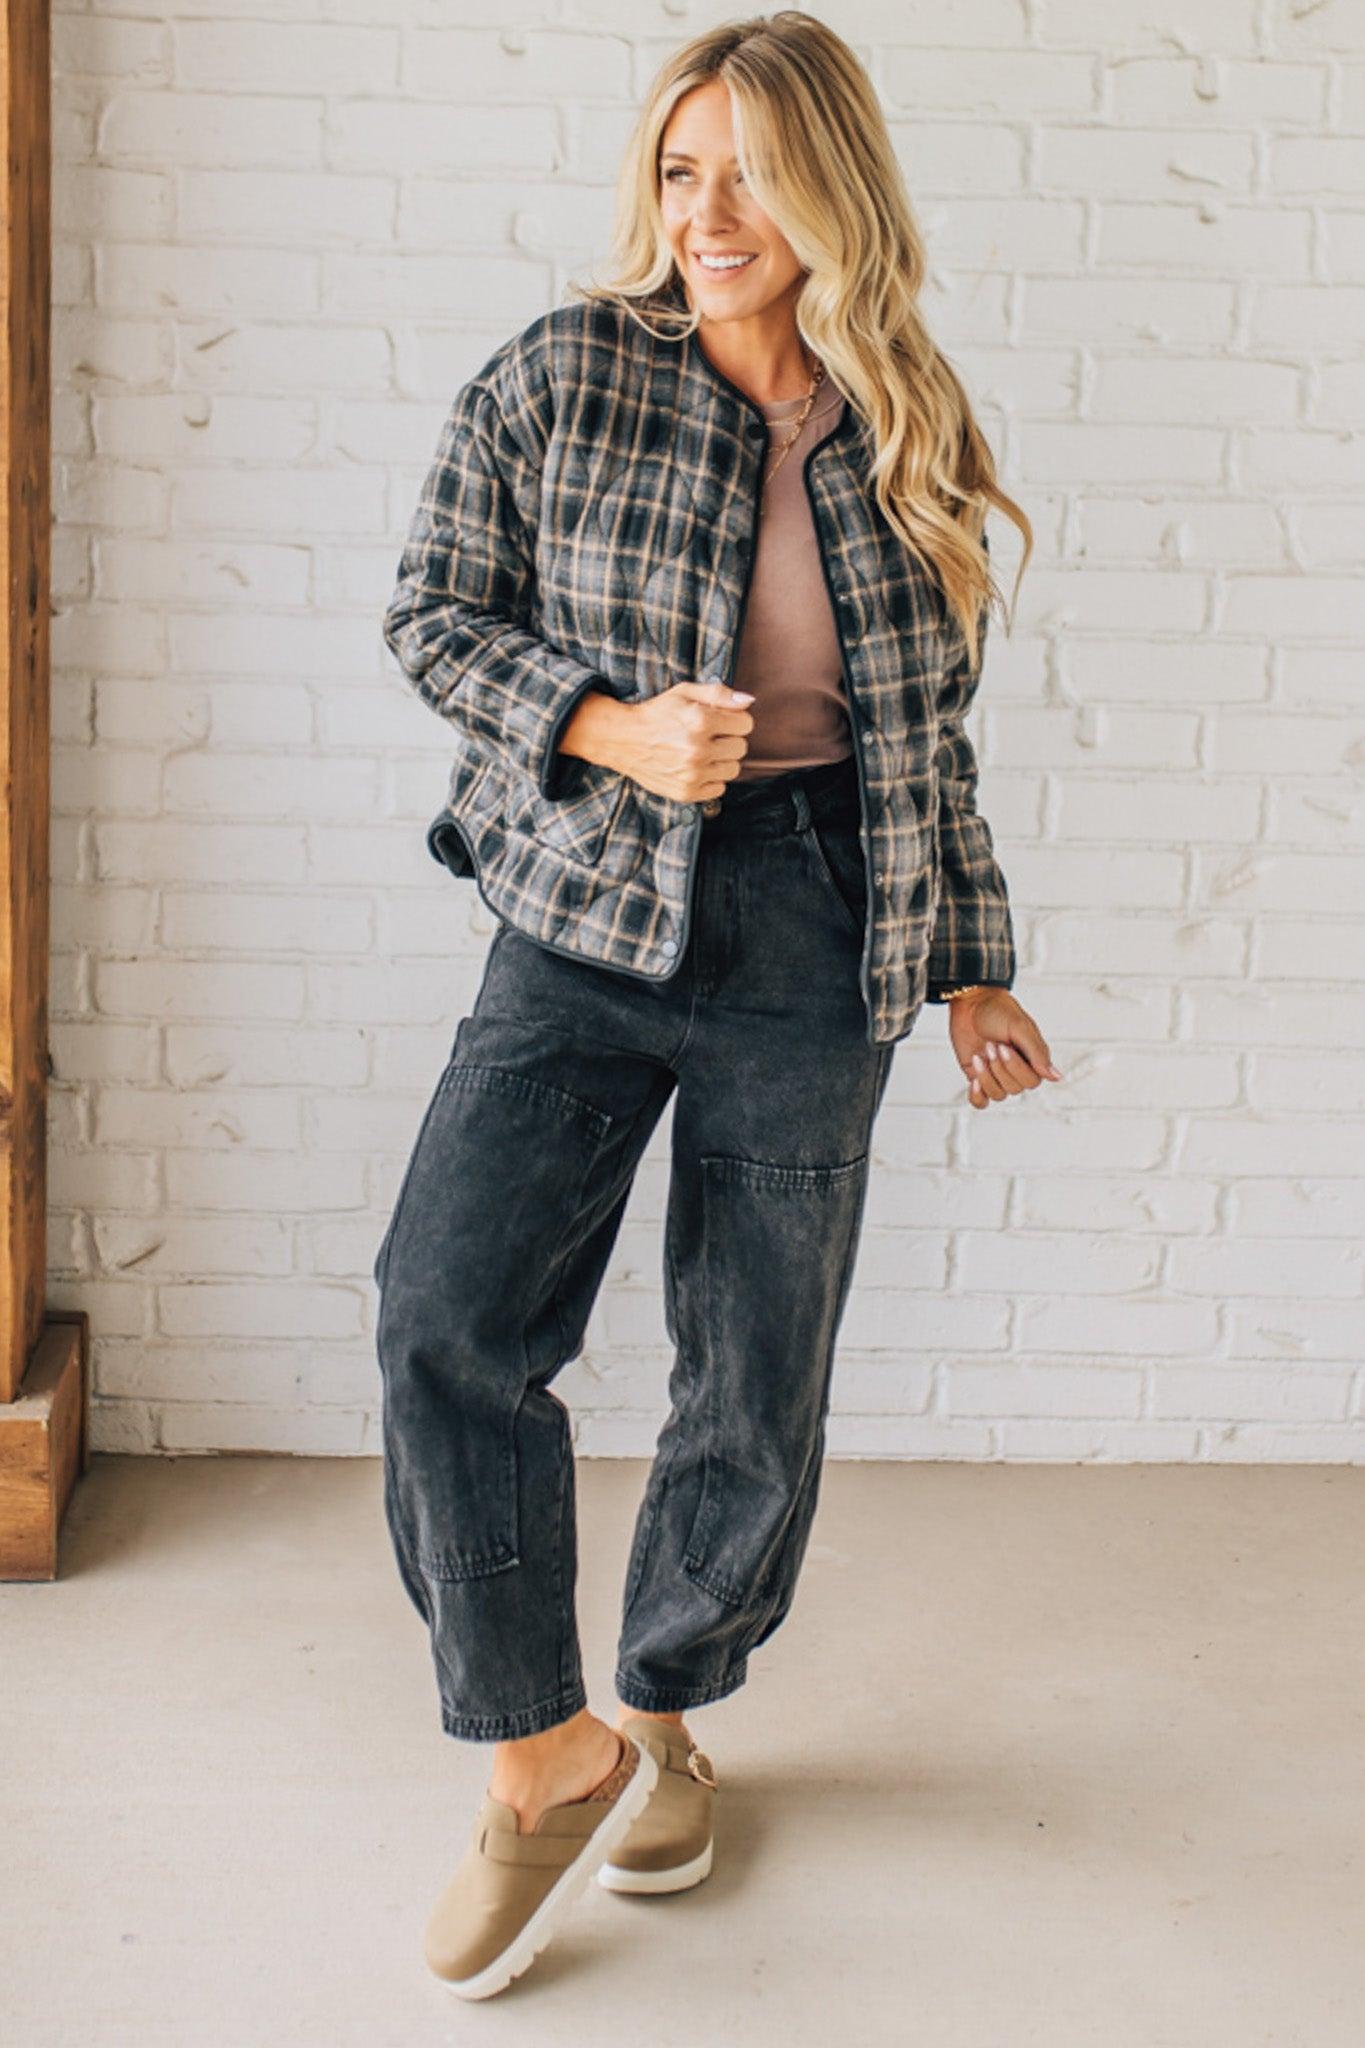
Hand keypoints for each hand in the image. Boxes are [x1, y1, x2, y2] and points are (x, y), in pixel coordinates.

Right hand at [569, 678, 754, 802]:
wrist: (622, 739)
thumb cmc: (656, 713)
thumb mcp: (685, 692)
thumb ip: (719, 694)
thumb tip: (748, 701)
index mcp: (700, 721)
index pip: (746, 725)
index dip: (735, 720)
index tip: (721, 720)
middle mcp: (697, 749)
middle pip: (741, 748)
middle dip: (728, 739)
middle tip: (709, 736)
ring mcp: (692, 774)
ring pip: (733, 769)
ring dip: (722, 760)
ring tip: (703, 751)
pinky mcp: (686, 792)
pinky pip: (719, 788)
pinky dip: (711, 778)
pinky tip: (696, 767)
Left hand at [946, 987, 1062, 1109]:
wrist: (970, 1002)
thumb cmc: (997, 1009)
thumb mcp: (1020, 1027)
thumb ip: (1037, 1053)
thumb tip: (1055, 1076)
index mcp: (1031, 1057)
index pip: (1032, 1081)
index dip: (1015, 1068)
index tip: (1004, 1046)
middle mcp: (1016, 1068)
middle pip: (1015, 1089)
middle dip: (999, 1068)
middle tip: (991, 1045)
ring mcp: (996, 1074)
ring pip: (998, 1095)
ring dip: (986, 1077)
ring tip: (980, 1055)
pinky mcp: (978, 1076)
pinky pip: (981, 1101)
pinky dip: (977, 1096)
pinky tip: (974, 1081)